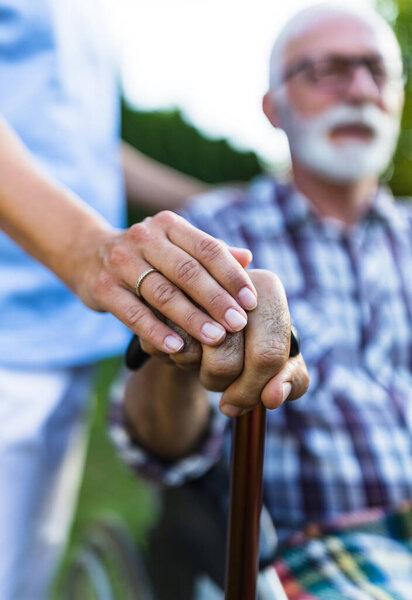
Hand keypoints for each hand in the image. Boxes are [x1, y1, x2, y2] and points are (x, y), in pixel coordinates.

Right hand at [74, 211, 256, 353]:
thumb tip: (248, 258)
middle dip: (216, 299)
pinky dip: (156, 331)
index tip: (251, 301)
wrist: (88, 254)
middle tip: (238, 324)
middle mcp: (145, 238)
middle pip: (187, 271)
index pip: (207, 248)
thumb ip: (209, 252)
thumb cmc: (146, 254)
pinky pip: (133, 313)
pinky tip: (177, 347)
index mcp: (169, 225)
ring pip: (162, 293)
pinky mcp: (103, 288)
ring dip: (191, 317)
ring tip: (216, 338)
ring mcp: (121, 262)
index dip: (231, 275)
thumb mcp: (175, 245)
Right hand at [140, 269, 308, 414]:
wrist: (206, 321)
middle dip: (224, 385)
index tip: (246, 404)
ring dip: (198, 373)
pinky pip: (164, 347)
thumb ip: (293, 380)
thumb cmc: (251, 344)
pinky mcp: (155, 295)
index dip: (255, 390)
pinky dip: (174, 359)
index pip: (267, 355)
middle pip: (226, 360)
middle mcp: (229, 277)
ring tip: (206, 360)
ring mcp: (189, 285)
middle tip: (227, 383)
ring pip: (191, 355)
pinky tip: (184, 350)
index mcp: (268, 287)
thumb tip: (273, 396)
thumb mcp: (282, 362)